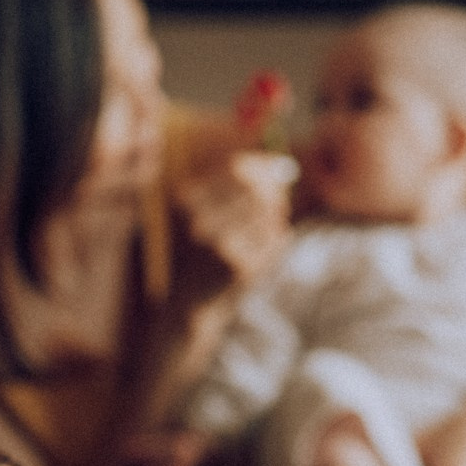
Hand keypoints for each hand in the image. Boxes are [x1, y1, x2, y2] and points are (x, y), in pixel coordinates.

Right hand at [171, 150, 293, 308]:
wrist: (187, 302)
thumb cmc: (199, 249)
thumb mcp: (200, 211)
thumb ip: (232, 183)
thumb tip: (281, 162)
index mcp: (185, 201)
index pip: (235, 168)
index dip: (263, 167)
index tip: (278, 170)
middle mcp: (199, 221)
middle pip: (256, 189)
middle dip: (274, 192)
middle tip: (279, 202)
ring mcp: (220, 245)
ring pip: (270, 214)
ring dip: (275, 219)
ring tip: (260, 232)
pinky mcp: (240, 268)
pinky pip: (276, 239)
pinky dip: (275, 241)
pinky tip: (258, 253)